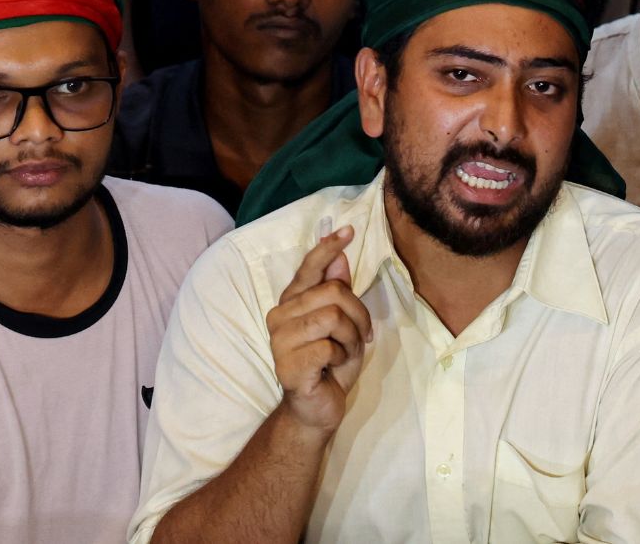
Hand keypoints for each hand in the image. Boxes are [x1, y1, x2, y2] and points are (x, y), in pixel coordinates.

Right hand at [266, 225, 372, 432]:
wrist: (317, 408)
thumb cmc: (330, 364)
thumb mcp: (342, 324)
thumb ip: (337, 291)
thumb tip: (339, 256)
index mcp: (292, 302)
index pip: (309, 267)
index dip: (328, 248)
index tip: (348, 230)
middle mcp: (280, 316)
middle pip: (333, 292)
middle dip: (358, 315)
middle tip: (360, 336)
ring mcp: (279, 341)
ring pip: (333, 317)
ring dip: (351, 337)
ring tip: (345, 353)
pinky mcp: (287, 365)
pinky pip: (329, 347)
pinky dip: (342, 357)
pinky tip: (333, 368)